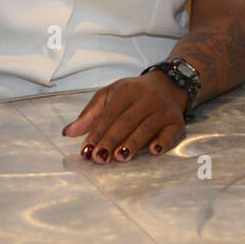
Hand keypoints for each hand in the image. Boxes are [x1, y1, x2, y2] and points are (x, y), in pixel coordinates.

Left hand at [61, 72, 187, 163]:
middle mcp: (146, 99)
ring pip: (146, 128)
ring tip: (120, 157)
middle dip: (111, 141)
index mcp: (126, 91)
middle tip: (99, 158)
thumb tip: (68, 133)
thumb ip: (90, 114)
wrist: (168, 84)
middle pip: (126, 122)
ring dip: (133, 143)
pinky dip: (163, 141)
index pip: (109, 114)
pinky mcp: (176, 121)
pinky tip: (154, 150)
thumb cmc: (134, 93)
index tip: (86, 151)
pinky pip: (170, 132)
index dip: (97, 133)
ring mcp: (162, 109)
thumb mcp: (110, 95)